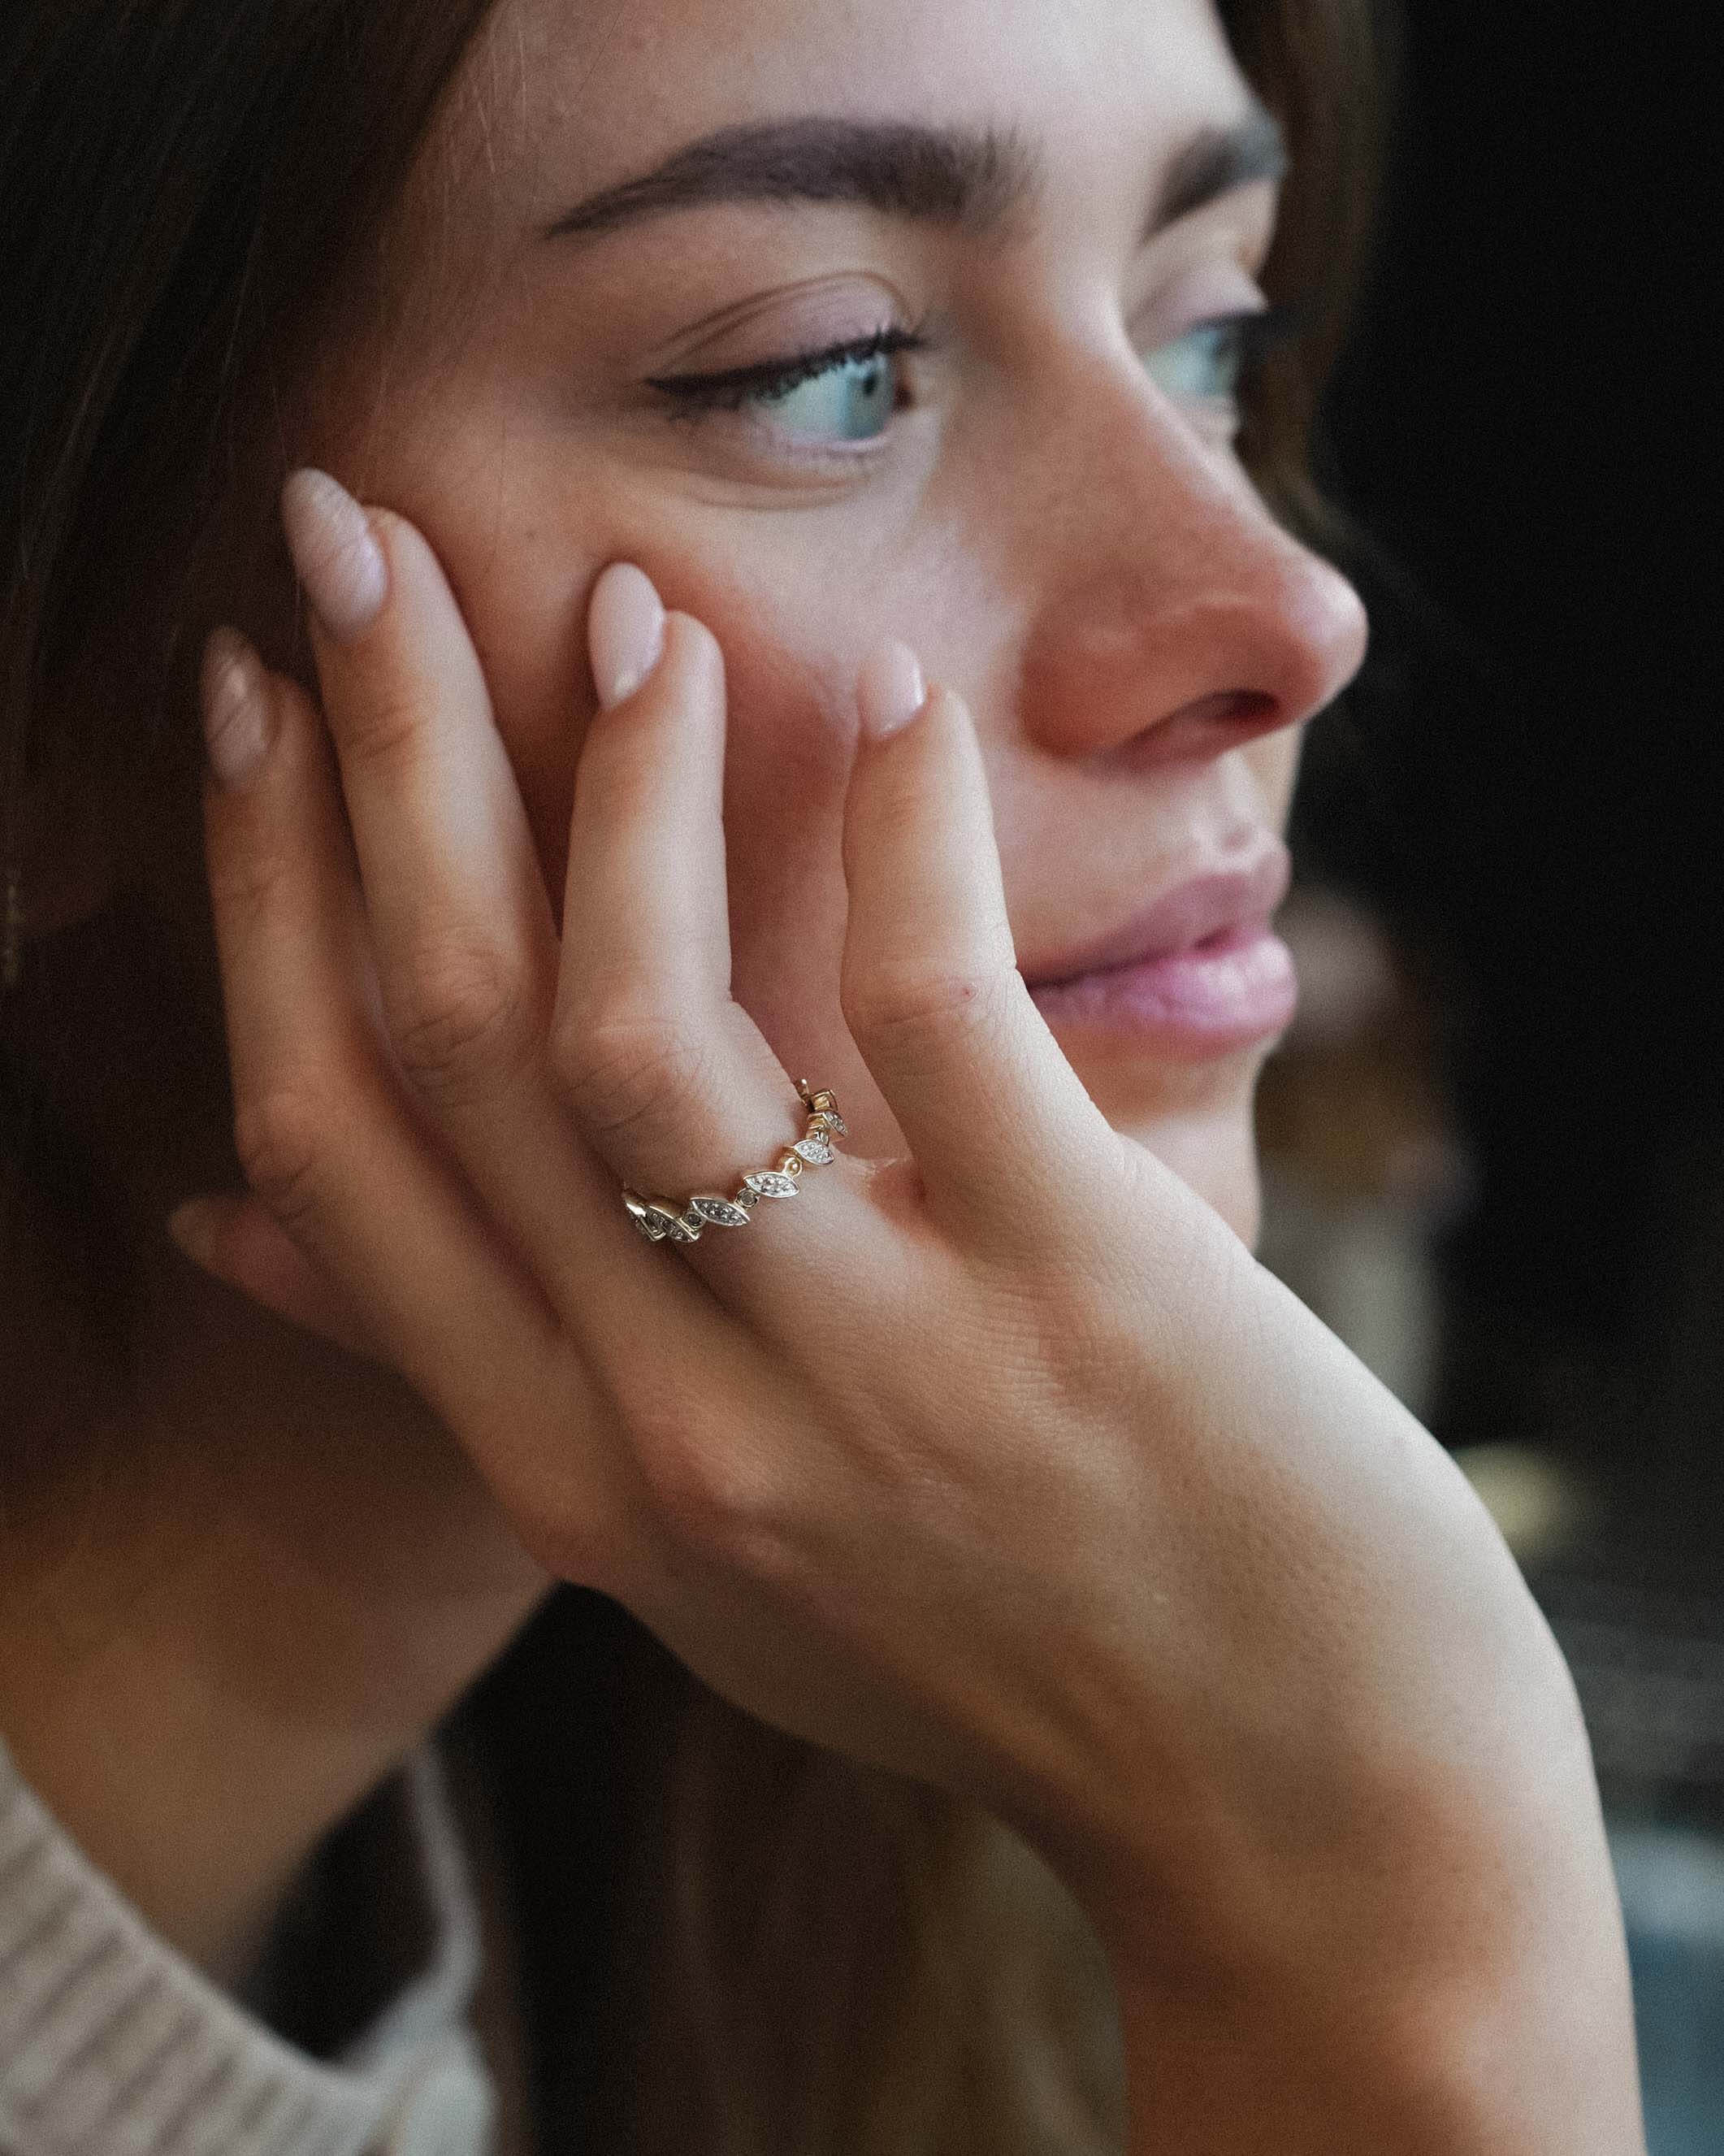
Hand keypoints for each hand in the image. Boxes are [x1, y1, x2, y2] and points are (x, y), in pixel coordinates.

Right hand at [178, 472, 1624, 2087]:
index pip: (333, 1134)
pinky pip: (937, 1019)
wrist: (1290, 1805)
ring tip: (626, 608)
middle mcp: (670, 1428)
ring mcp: (868, 1370)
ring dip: (606, 783)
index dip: (263, 893)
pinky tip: (894, 695)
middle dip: (371, 756)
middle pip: (446, 1035)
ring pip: (631, 1025)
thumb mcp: (682, 1552)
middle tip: (347, 541)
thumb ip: (465, 1373)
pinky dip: (898, 832)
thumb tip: (225, 1210)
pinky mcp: (1077, 1299)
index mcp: (564, 1472)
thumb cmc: (997, 1639)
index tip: (247, 707)